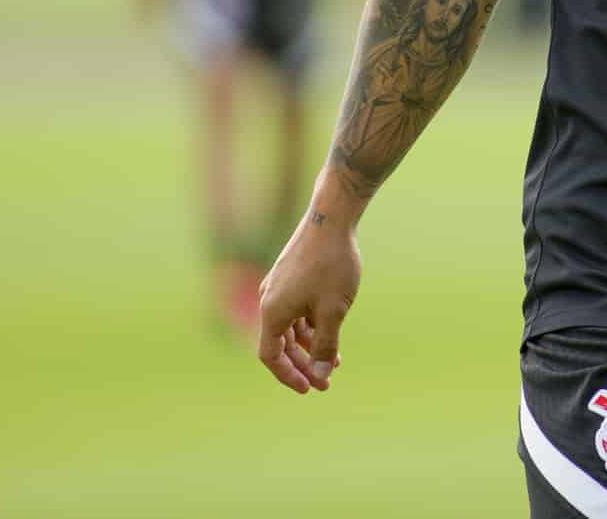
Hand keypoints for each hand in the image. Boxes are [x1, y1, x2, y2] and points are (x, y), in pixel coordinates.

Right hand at [258, 200, 361, 394]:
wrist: (332, 218)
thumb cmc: (332, 265)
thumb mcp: (333, 312)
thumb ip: (326, 346)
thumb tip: (322, 375)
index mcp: (272, 311)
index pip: (270, 356)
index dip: (288, 376)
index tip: (310, 388)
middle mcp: (270, 299)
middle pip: (280, 344)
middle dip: (303, 365)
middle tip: (326, 382)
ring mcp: (280, 286)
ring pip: (291, 327)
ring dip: (310, 346)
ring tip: (336, 360)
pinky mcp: (291, 275)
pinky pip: (296, 310)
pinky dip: (311, 325)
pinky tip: (332, 331)